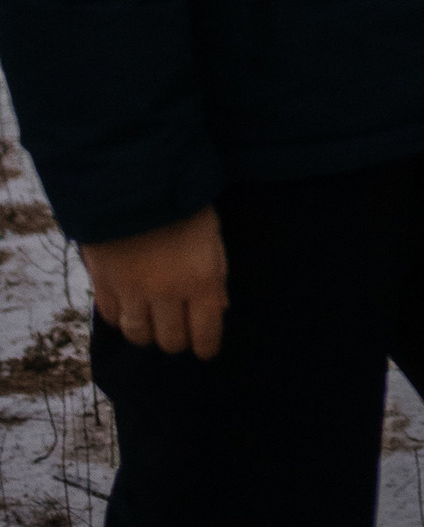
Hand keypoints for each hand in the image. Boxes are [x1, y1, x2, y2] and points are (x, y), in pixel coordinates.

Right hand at [83, 206, 228, 358]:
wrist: (133, 176)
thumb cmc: (183, 201)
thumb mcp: (212, 235)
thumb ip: (215, 274)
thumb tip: (218, 307)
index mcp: (200, 281)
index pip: (206, 334)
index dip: (207, 347)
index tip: (206, 350)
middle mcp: (166, 294)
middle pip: (171, 341)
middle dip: (178, 339)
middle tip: (180, 330)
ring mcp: (132, 291)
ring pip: (139, 335)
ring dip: (149, 333)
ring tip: (153, 322)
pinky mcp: (103, 283)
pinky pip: (112, 317)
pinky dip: (122, 318)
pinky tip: (129, 308)